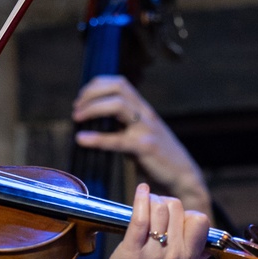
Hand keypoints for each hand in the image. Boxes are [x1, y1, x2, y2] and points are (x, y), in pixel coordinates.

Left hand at [72, 75, 211, 214]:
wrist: (182, 175)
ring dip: (93, 108)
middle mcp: (145, 113)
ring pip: (119, 105)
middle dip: (92, 94)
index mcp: (142, 109)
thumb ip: (121, 126)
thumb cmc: (156, 157)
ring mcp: (146, 128)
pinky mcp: (146, 147)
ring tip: (77, 118)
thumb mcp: (138, 134)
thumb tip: (92, 123)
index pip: (119, 83)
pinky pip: (118, 139)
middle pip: (118, 87)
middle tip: (76, 108)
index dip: (96, 86)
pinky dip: (97, 138)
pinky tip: (81, 139)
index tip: (80, 99)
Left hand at [81, 183, 209, 258]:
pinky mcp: (131, 252)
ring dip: (151, 201)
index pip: (201, 222)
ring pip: (160, 209)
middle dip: (165, 203)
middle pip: (178, 209)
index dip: (187, 214)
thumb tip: (210, 246)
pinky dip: (140, 199)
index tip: (173, 218)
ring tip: (144, 205)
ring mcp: (153, 254)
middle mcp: (175, 257)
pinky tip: (140, 191)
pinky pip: (140, 217)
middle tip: (154, 209)